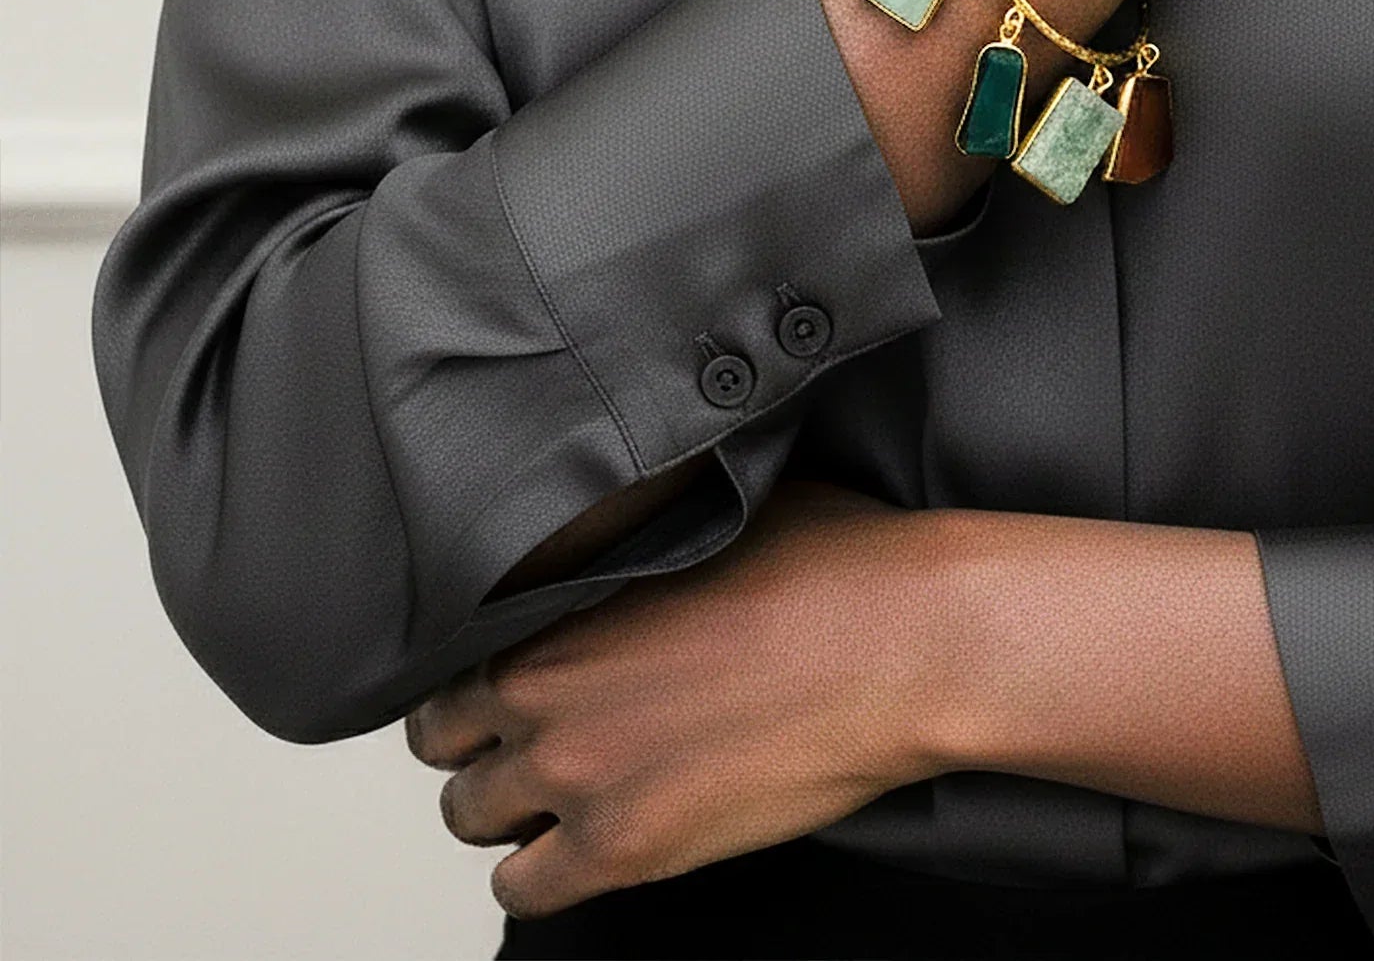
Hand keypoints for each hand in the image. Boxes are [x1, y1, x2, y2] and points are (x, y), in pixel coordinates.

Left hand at [403, 480, 947, 918]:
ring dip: (509, 809)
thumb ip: (644, 538)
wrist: (900, 641)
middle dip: (481, 740)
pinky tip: (582, 849)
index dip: (483, 673)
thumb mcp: (717, 512)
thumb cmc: (831, 567)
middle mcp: (546, 689)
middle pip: (444, 739)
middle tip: (535, 739)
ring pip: (471, 816)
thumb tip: (641, 527)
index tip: (518, 681)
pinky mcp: (624, 847)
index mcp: (561, 602)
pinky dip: (543, 874)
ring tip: (564, 796)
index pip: (455, 655)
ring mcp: (577, 774)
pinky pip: (523, 890)